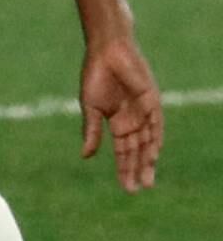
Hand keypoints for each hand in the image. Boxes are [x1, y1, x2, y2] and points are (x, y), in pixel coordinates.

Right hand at [79, 35, 162, 191]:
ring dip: (148, 160)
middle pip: (138, 150)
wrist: (107, 51)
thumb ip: (91, 132)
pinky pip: (156, 124)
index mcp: (117, 122)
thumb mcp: (91, 108)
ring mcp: (145, 112)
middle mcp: (134, 120)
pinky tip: (153, 154)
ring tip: (147, 179)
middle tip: (138, 189)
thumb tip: (85, 156)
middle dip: (137, 169)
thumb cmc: (95, 75)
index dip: (124, 169)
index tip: (126, 188)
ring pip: (148, 142)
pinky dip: (155, 139)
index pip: (123, 151)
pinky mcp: (153, 101)